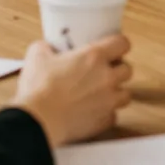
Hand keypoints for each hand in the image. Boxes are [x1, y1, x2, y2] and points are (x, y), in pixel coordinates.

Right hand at [13, 34, 132, 147]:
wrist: (37, 121)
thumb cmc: (38, 88)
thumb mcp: (37, 55)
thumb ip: (46, 47)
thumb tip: (46, 48)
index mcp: (94, 56)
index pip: (123, 43)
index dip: (119, 45)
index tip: (113, 48)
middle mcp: (107, 77)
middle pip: (127, 69)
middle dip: (118, 70)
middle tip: (104, 72)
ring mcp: (108, 101)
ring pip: (126, 94)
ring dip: (116, 93)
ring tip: (102, 94)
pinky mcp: (102, 122)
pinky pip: (113, 116)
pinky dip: (106, 114)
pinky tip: (93, 112)